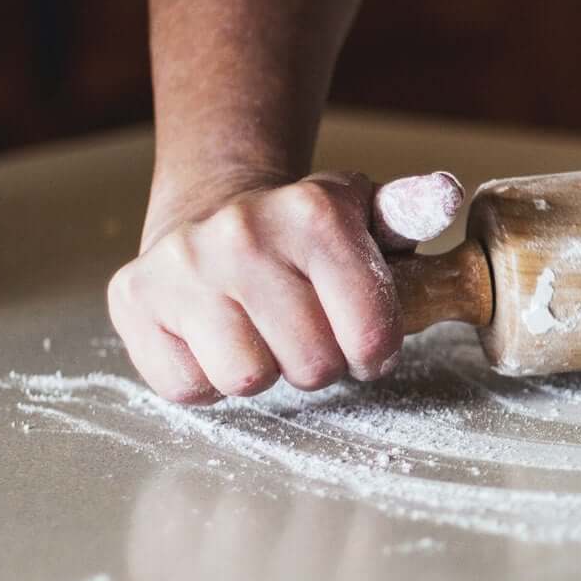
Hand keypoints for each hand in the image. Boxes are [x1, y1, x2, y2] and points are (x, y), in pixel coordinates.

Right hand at [109, 170, 403, 404]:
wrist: (213, 212)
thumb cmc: (308, 237)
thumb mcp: (368, 217)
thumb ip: (413, 213)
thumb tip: (446, 195)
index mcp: (315, 213)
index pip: (371, 336)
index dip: (374, 352)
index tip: (366, 341)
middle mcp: (243, 233)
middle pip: (312, 366)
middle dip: (320, 362)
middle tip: (309, 333)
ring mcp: (181, 266)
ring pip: (248, 379)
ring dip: (265, 369)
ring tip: (264, 333)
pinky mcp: (133, 298)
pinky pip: (188, 386)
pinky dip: (208, 377)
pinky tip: (218, 337)